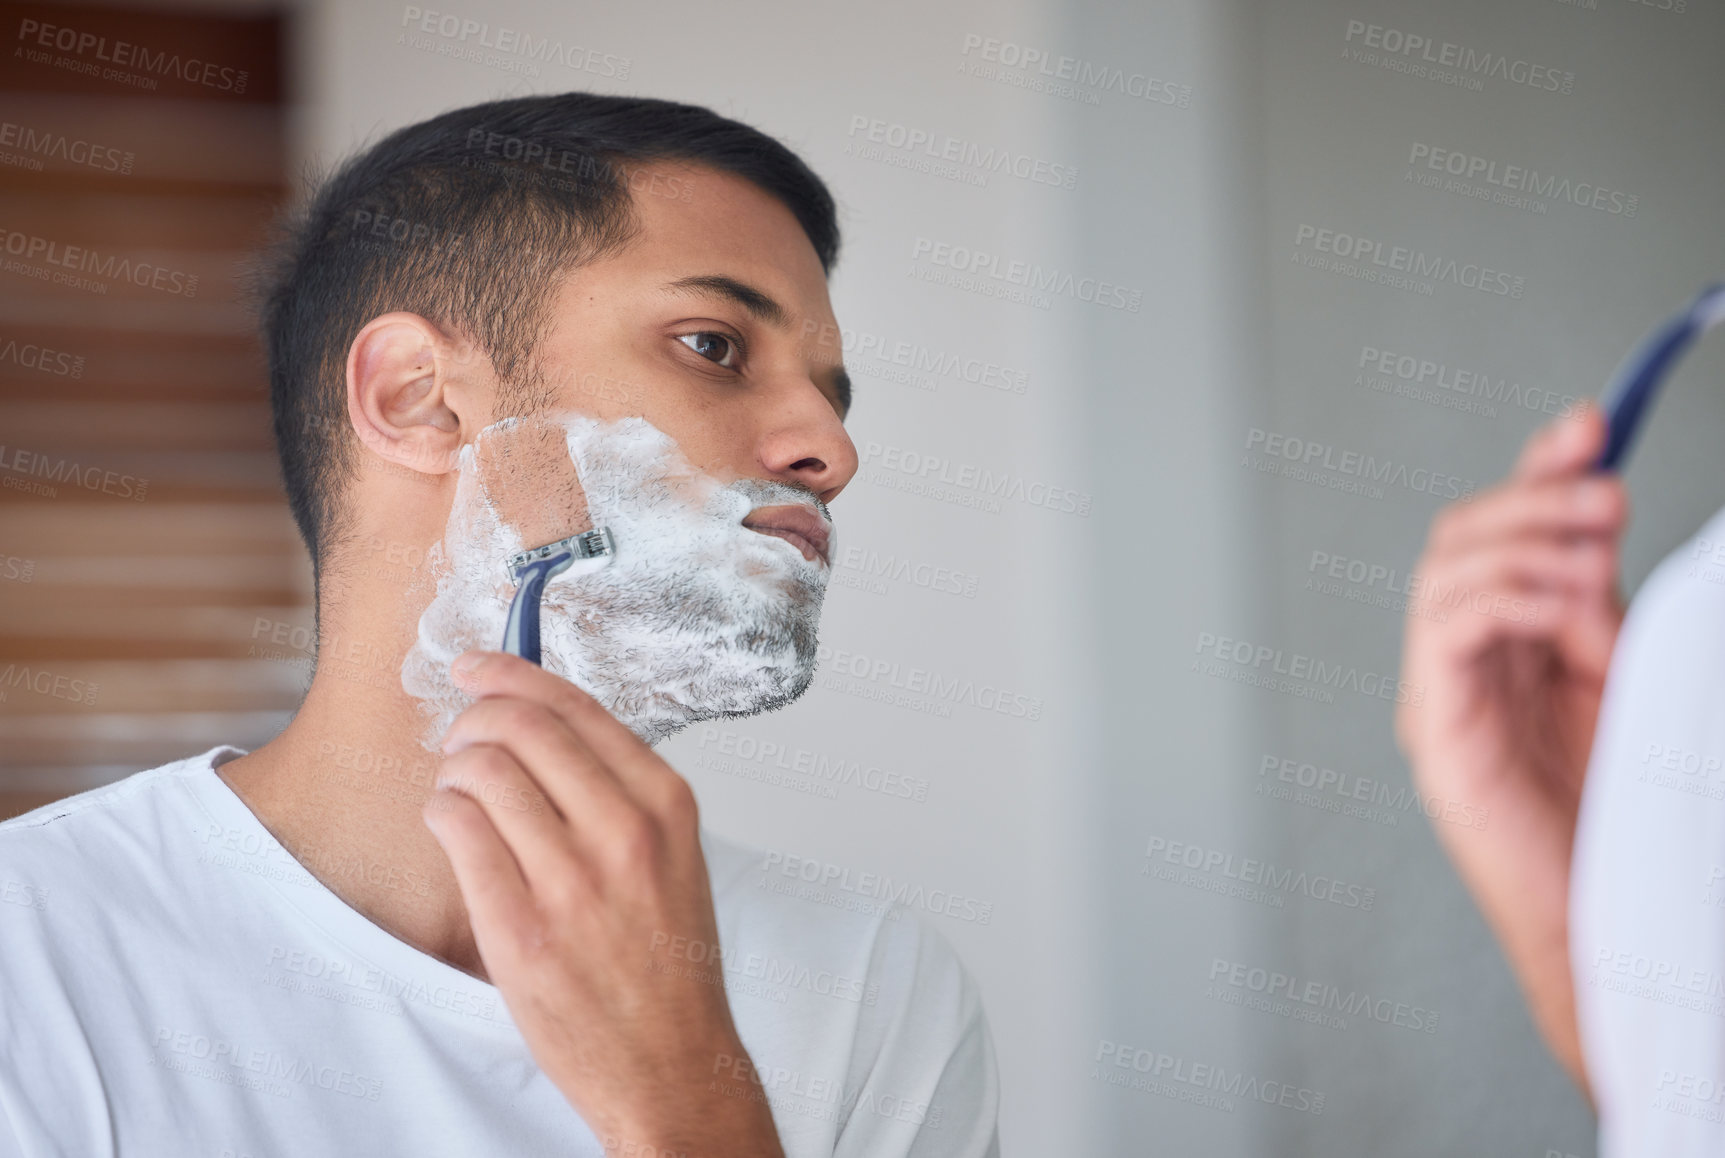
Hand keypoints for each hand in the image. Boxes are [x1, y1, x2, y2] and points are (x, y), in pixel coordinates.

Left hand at [423, 650, 784, 1156]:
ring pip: (482, 773)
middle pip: (521, 727)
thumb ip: (620, 790)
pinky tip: (452, 828)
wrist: (671, 1060)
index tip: (476, 667)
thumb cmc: (666, 959)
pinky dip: (442, 815)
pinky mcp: (523, 930)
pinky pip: (458, 831)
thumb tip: (543, 722)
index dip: (511, 674)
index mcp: (666, 804)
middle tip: (461, 736)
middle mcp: (625, 832)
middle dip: (474, 718)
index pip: (574, 707)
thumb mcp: (673, 854)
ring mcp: (573, 882)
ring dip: (454, 771)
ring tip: (460, 794)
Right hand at [1396, 405, 1627, 1095]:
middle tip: (1608, 495)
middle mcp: (1459, 657)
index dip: (1535, 469)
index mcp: (1503, 640)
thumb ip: (1599, 594)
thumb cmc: (1621, 809)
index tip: (1588, 422)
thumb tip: (1601, 500)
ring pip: (1445, 569)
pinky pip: (1443, 630)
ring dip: (1525, 546)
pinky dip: (1500, 598)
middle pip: (1461, 534)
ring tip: (1595, 563)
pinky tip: (1556, 607)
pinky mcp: (1436, 730)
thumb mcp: (1623, 670)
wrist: (1617, 915)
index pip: (1500, 529)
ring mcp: (1440, 692)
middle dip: (1533, 497)